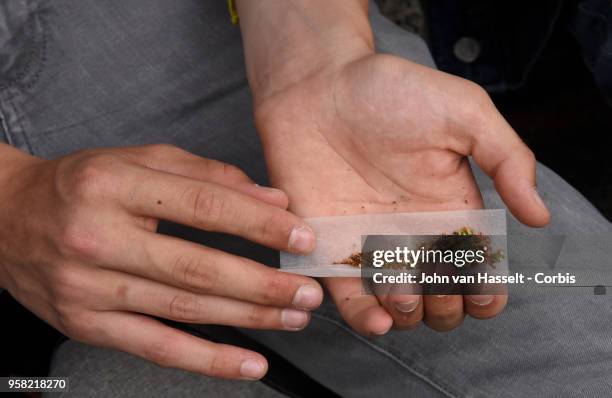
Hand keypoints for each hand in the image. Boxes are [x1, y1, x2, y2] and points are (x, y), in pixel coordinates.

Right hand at [0, 144, 322, 379]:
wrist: (6, 217)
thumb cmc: (81, 184)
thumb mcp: (140, 160)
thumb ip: (208, 175)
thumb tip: (271, 201)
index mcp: (114, 185)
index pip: (203, 206)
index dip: (259, 224)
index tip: (301, 236)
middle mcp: (98, 237)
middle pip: (197, 268)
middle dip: (263, 283)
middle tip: (308, 290)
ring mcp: (89, 288)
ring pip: (184, 310)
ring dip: (247, 318)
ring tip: (292, 317)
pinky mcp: (86, 325)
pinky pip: (155, 348)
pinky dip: (206, 360)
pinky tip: (248, 363)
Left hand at [254, 54, 549, 333]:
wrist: (317, 85)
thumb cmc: (391, 91)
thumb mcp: (464, 112)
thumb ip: (507, 159)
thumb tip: (539, 216)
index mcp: (450, 210)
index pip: (477, 270)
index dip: (486, 292)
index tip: (481, 288)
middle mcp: (413, 235)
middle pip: (441, 298)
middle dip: (446, 307)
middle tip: (435, 284)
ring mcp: (370, 245)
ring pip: (399, 306)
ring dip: (410, 315)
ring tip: (405, 290)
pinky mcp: (330, 248)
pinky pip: (348, 298)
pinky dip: (365, 318)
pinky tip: (379, 317)